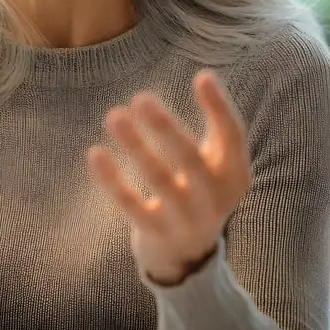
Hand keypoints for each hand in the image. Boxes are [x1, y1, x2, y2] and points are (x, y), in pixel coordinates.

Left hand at [88, 71, 250, 285]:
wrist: (188, 254)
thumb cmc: (201, 188)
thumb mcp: (218, 162)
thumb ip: (217, 125)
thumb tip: (205, 75)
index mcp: (234, 175)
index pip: (233, 137)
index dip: (220, 108)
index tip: (202, 77)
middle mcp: (214, 199)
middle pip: (191, 160)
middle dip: (166, 129)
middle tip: (141, 97)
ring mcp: (185, 219)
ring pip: (159, 180)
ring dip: (136, 147)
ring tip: (115, 116)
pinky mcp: (155, 233)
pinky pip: (130, 205)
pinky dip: (111, 180)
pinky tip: (95, 154)